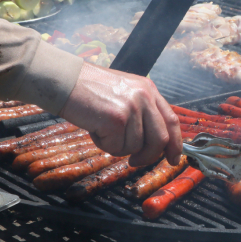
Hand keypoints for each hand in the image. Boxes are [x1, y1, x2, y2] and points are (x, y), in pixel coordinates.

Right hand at [59, 62, 182, 166]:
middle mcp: (144, 97)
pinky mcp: (117, 119)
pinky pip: (116, 148)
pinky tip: (94, 128)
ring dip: (117, 146)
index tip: (173, 159)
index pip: (171, 121)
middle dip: (148, 156)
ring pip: (135, 147)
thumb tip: (156, 142)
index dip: (176, 144)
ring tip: (102, 128)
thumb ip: (142, 112)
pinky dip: (103, 144)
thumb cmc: (89, 89)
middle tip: (134, 161)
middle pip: (160, 139)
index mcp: (149, 89)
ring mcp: (132, 107)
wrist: (64, 80)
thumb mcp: (124, 92)